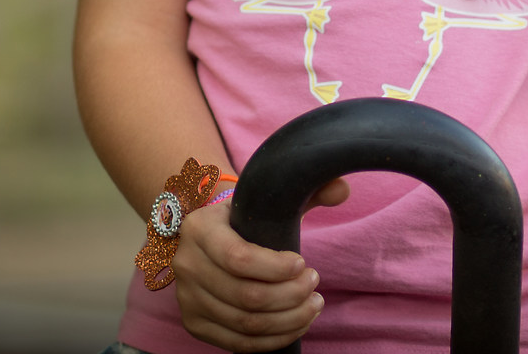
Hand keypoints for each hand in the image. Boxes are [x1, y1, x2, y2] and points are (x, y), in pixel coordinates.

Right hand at [172, 179, 347, 351]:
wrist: (210, 235)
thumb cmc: (245, 216)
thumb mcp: (267, 197)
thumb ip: (305, 189)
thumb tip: (341, 189)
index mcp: (200, 228)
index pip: (239, 258)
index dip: (277, 268)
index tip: (303, 264)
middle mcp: (186, 264)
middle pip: (246, 296)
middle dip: (291, 295)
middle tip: (315, 285)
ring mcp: (187, 298)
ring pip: (246, 323)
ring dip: (288, 319)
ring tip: (313, 305)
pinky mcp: (194, 323)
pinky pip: (237, 343)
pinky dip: (273, 339)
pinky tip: (297, 325)